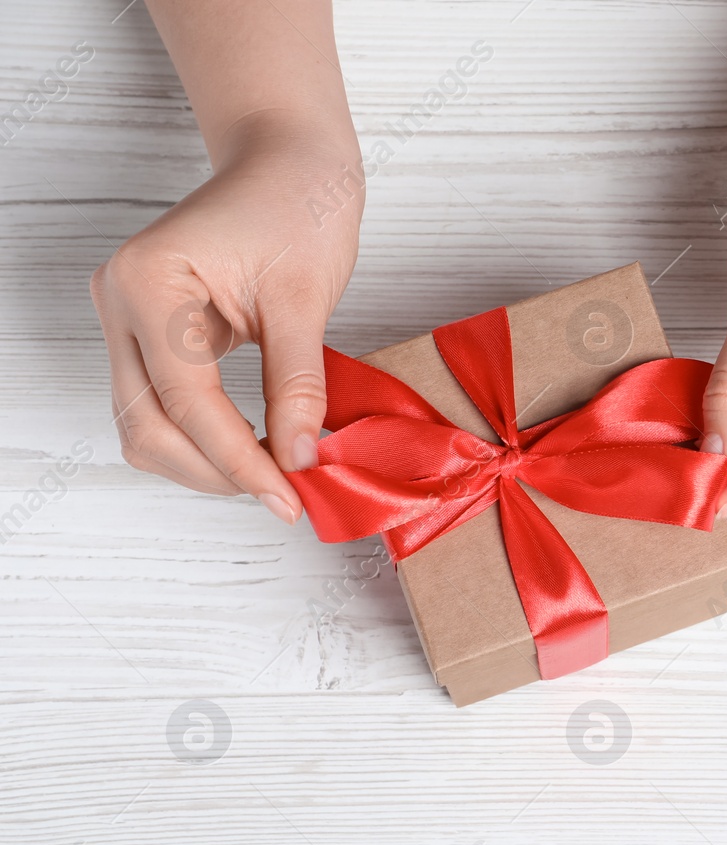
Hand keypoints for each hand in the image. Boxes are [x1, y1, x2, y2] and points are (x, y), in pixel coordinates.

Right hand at [90, 118, 362, 522]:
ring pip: (147, 427)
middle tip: (285, 493)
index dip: (239, 460)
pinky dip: (207, 436)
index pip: (187, 403)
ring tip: (276, 473)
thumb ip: (297, 384)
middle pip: (148, 427)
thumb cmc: (297, 207)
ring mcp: (125, 319)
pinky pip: (164, 406)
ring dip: (207, 461)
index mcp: (148, 283)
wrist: (288, 164)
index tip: (288, 496)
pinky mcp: (147, 333)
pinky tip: (258, 446)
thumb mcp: (306, 299)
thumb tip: (299, 458)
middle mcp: (119, 302)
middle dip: (216, 470)